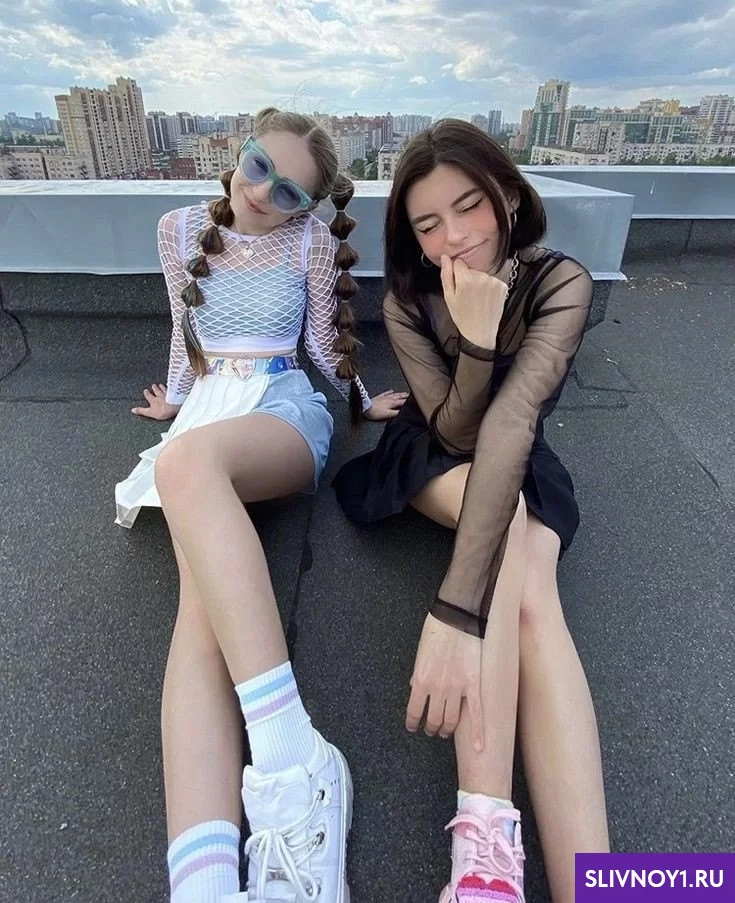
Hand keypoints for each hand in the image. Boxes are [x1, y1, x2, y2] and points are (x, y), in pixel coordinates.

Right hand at [131, 383, 180, 420]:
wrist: (174, 406)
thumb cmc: (163, 411)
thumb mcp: (150, 412)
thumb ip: (142, 411)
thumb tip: (133, 410)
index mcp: (154, 400)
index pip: (149, 396)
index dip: (147, 393)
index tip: (145, 390)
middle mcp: (160, 396)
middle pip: (157, 391)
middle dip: (154, 388)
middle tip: (153, 385)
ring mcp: (168, 394)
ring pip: (164, 389)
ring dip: (162, 387)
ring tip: (160, 384)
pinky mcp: (175, 394)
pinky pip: (172, 389)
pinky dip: (171, 387)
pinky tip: (172, 386)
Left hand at [363, 389, 408, 420]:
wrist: (365, 407)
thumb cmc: (375, 412)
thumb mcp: (387, 414)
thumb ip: (396, 413)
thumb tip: (404, 412)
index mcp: (393, 402)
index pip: (403, 402)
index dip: (409, 401)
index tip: (415, 400)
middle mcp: (390, 398)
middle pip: (400, 396)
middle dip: (406, 396)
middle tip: (412, 395)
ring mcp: (384, 397)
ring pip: (394, 394)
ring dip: (400, 393)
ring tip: (405, 392)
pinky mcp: (379, 397)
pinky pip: (386, 393)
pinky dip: (390, 391)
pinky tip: (392, 390)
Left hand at [406, 613, 483, 749]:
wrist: (457, 616)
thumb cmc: (437, 629)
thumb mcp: (420, 653)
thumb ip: (418, 673)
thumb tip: (414, 687)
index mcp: (420, 680)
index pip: (414, 710)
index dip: (413, 722)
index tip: (414, 727)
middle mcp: (437, 689)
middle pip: (434, 718)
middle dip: (431, 727)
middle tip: (432, 731)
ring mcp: (456, 689)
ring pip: (452, 719)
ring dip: (447, 729)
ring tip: (446, 732)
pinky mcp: (474, 685)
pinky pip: (476, 713)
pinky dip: (478, 732)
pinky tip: (479, 746)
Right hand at [440, 254, 507, 348]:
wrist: (480, 333)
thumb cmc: (462, 316)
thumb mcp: (449, 297)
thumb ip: (446, 274)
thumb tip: (445, 257)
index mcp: (466, 279)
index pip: (459, 263)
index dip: (456, 274)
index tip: (458, 286)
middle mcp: (482, 277)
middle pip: (471, 269)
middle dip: (468, 279)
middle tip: (468, 296)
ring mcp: (494, 281)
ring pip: (482, 275)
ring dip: (480, 284)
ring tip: (477, 299)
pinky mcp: (503, 286)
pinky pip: (492, 280)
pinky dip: (489, 288)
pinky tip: (486, 300)